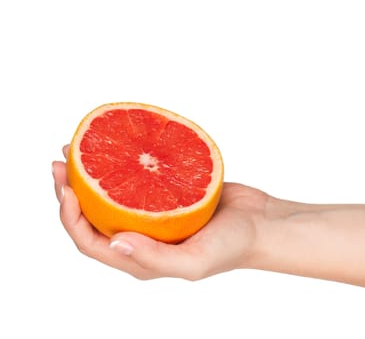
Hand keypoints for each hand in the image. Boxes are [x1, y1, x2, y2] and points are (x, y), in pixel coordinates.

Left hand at [52, 145, 267, 279]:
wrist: (261, 224)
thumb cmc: (232, 247)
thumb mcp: (194, 263)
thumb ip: (154, 259)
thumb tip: (113, 243)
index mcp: (141, 258)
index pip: (91, 242)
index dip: (70, 218)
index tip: (67, 188)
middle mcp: (143, 236)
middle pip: (93, 216)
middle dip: (70, 191)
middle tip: (60, 161)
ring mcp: (155, 213)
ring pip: (111, 193)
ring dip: (90, 173)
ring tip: (78, 147)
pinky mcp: (169, 192)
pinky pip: (139, 177)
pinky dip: (123, 162)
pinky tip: (119, 145)